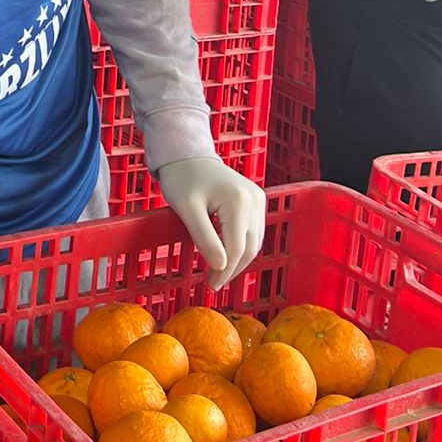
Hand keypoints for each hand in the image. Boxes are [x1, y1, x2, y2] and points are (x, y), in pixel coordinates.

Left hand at [157, 155, 266, 289]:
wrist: (188, 156)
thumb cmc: (182, 180)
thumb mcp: (186, 210)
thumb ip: (204, 238)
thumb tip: (220, 267)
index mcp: (238, 202)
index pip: (236, 249)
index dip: (224, 272)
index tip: (211, 285)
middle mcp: (255, 200)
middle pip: (249, 248)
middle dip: (232, 269)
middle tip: (213, 283)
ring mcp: (258, 199)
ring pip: (254, 242)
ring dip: (238, 260)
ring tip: (219, 273)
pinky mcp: (257, 200)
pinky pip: (253, 232)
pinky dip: (242, 247)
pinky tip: (226, 255)